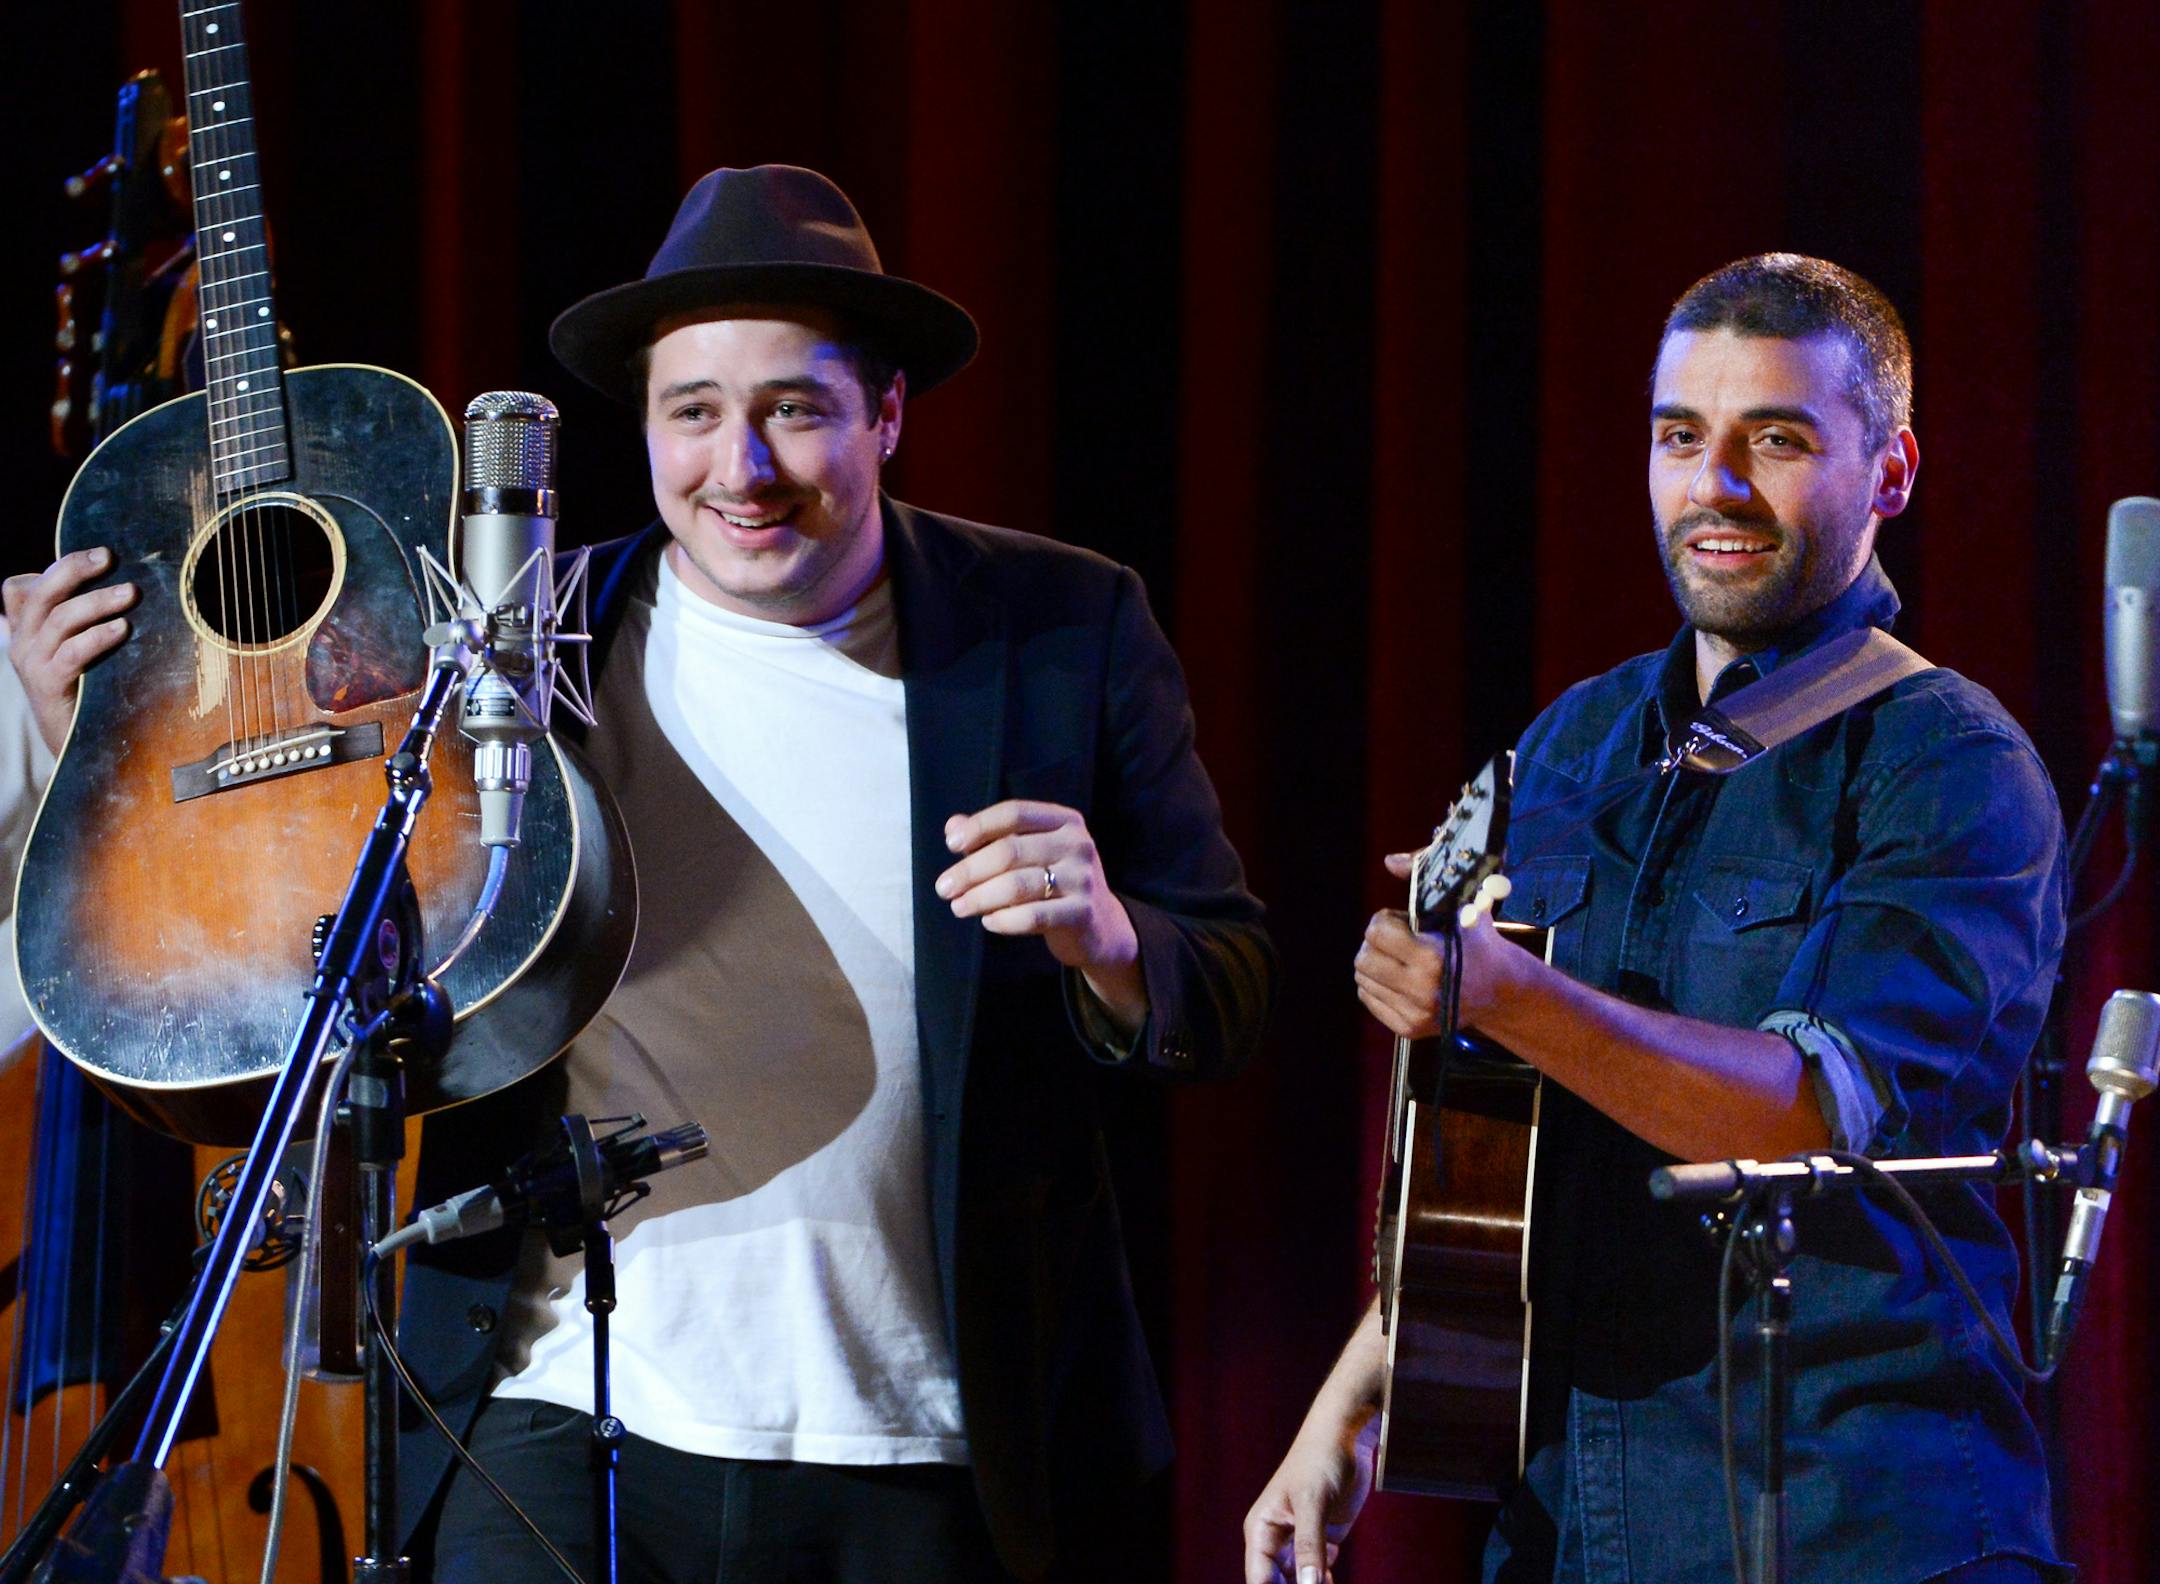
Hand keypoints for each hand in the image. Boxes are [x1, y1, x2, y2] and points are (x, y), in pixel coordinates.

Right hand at [2, 547, 137, 755]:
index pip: (19, 587)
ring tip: (131, 593)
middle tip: (108, 557)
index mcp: (24, 630)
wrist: (74, 742)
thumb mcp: (76, 649)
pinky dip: (97, 637)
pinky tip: (122, 628)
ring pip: (59, 618)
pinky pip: (71, 652)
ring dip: (97, 601)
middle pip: (41, 593)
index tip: (97, 554)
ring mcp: (32, 664)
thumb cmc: (85, 689)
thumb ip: (82, 622)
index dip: (54, 568)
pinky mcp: (48, 685)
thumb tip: (124, 586)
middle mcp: (22, 642)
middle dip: (74, 569)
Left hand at [935, 799, 1146, 1030]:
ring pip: (1018, 885)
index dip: (979, 826)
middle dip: (970, 870)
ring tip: (959, 907)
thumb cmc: (1056, 882)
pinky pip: (1033, 916)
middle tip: (944, 887)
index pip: (1014, 813)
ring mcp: (1082, 878)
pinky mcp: (1082, 913)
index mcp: (1064, 821)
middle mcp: (1077, 844)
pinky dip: (1004, 919)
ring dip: (980, 897)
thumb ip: (992, 837)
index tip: (951, 844)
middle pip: (1011, 850)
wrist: (1100, 925)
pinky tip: (988, 922)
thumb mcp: (1030, 853)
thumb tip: (953, 826)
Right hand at [1241, 1411, 1377, 1583]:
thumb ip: (1309, 1545)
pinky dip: (1324, 1582)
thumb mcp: (1312, 1502)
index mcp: (1261, 1529)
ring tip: (1329, 1583)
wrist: (1345, 1437)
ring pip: (1298, 1581)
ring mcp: (1299, 1540)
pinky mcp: (1321, 1539)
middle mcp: (1276, 1539)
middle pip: (1277, 1583)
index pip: (1259, 1579)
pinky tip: (1334, 1580)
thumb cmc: (1319, 1459)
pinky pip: (1318, 1573)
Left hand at [1355, 858, 1514, 1037]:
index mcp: (1433, 957)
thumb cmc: (1478, 942)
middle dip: (1376, 943)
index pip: (1376, 932)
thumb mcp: (1461, 904)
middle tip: (1397, 940)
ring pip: (1363, 979)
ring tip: (1402, 959)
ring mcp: (1415, 1013)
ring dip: (1376, 963)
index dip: (1386, 921)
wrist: (1499, 989)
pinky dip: (1378, 984)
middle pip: (1363, 959)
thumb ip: (1424, 877)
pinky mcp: (1409, 1029)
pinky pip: (1369, 998)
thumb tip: (1390, 861)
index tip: (1403, 922)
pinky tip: (1401, 977)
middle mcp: (1422, 989)